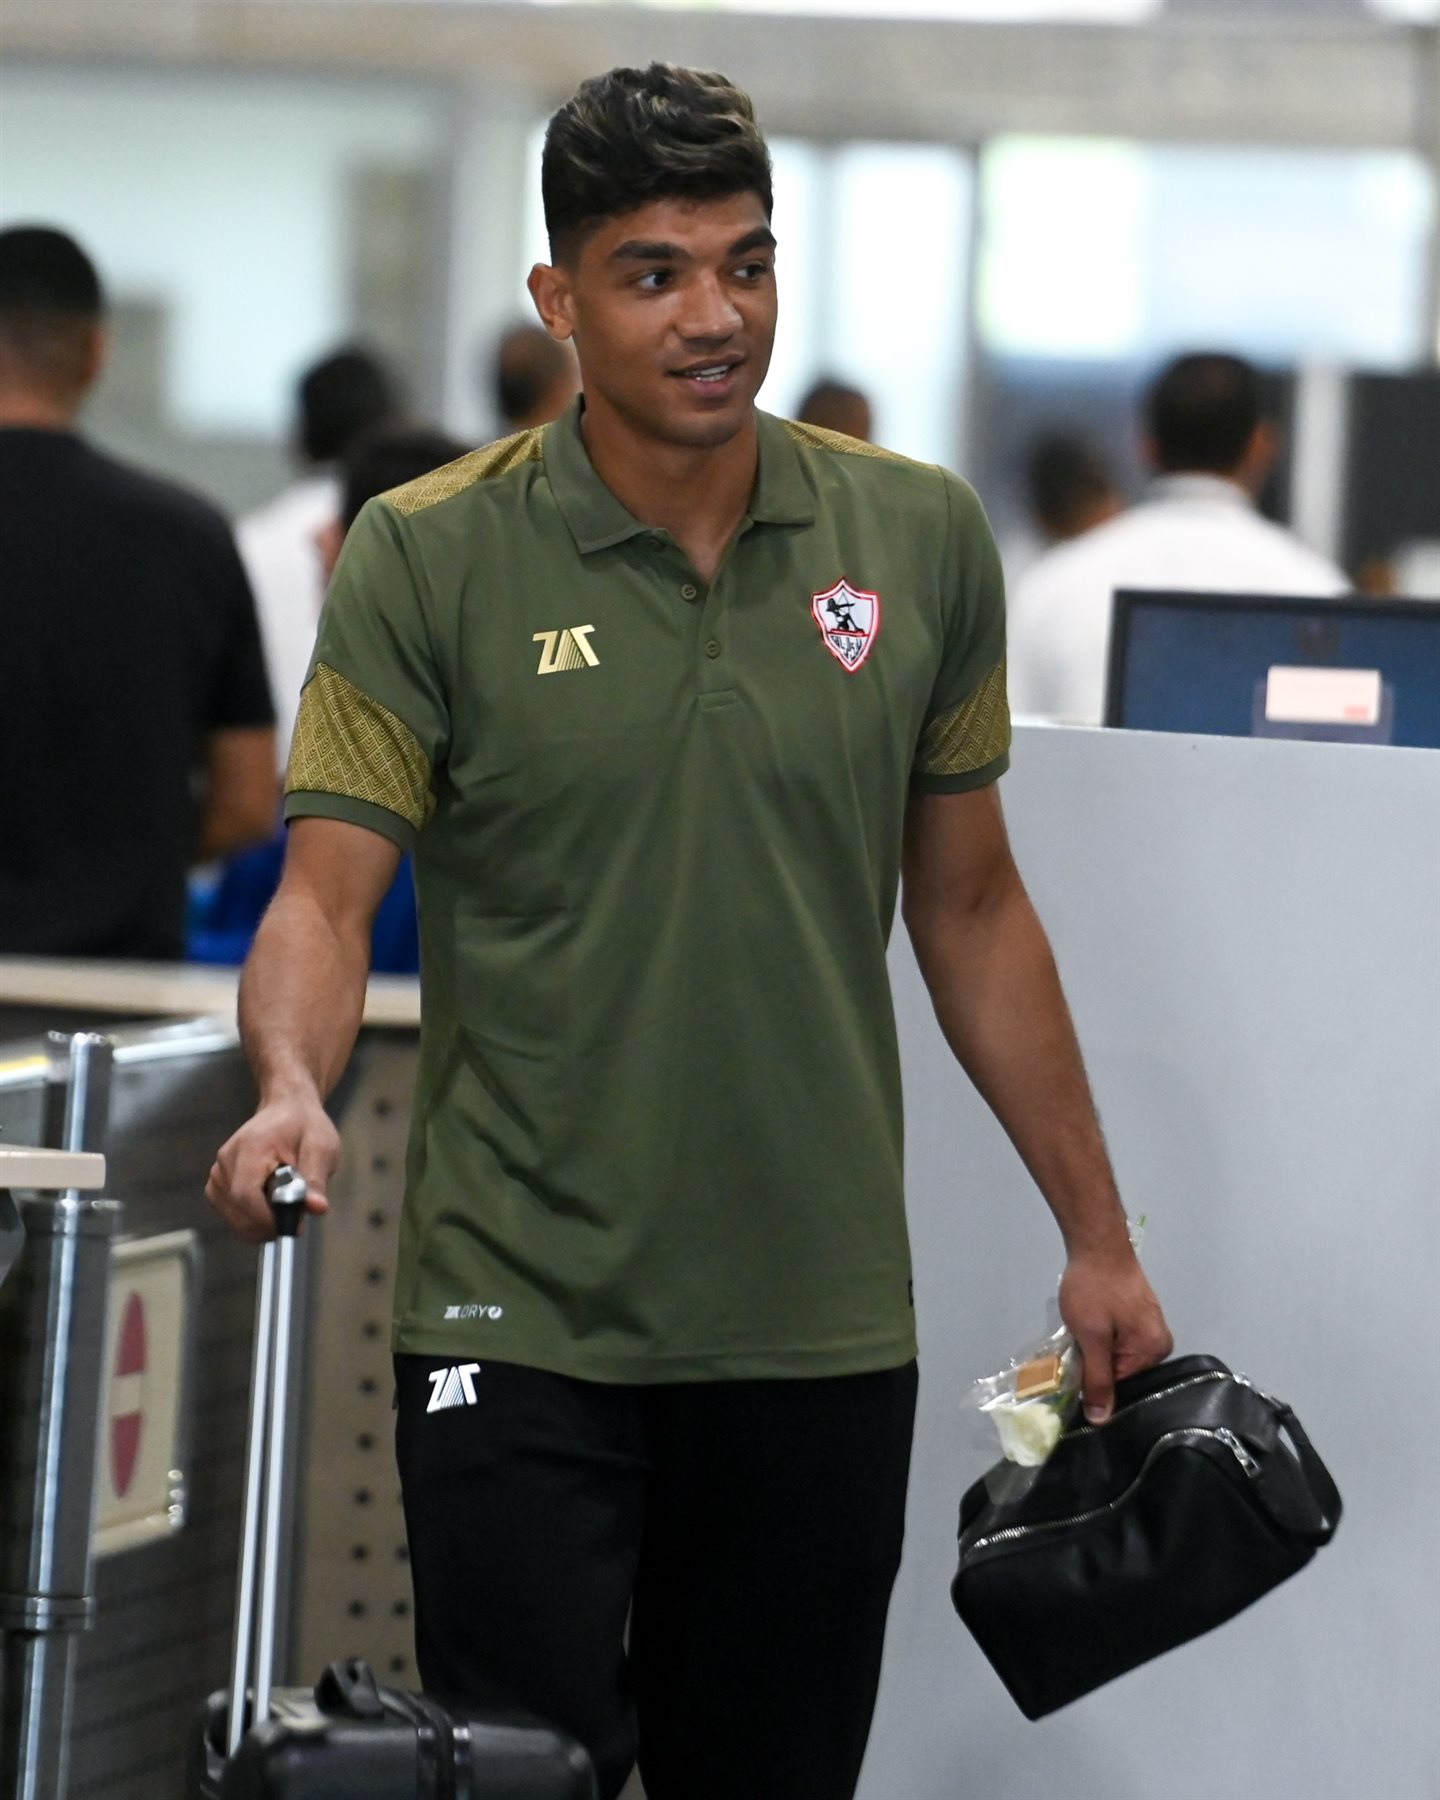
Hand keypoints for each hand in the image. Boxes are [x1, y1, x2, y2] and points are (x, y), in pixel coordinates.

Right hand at [206, 1093, 337, 1242]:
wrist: (288, 1109)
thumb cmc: (306, 1127)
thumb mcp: (322, 1148)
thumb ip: (316, 1179)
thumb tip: (317, 1208)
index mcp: (250, 1147)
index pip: (245, 1195)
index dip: (267, 1218)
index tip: (295, 1225)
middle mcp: (226, 1159)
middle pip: (237, 1210)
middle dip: (267, 1225)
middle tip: (297, 1220)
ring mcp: (218, 1172)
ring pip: (232, 1216)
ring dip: (260, 1223)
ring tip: (285, 1206)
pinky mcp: (218, 1183)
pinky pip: (230, 1214)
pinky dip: (250, 1219)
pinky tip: (270, 1207)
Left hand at [1058, 1243, 1172, 1424]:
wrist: (1096, 1243)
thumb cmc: (1094, 1289)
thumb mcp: (1091, 1337)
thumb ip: (1097, 1380)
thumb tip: (1101, 1420)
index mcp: (1154, 1351)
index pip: (1122, 1387)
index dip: (1094, 1386)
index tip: (1071, 1381)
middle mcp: (1159, 1343)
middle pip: (1122, 1373)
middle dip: (1096, 1367)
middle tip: (1073, 1354)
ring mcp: (1149, 1327)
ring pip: (1117, 1356)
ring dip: (1096, 1351)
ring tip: (1078, 1337)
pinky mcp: (1138, 1315)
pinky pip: (1118, 1340)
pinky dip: (1100, 1338)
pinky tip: (1086, 1327)